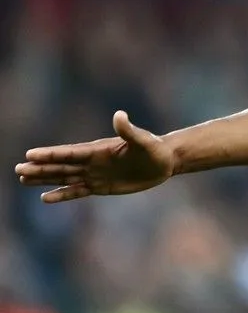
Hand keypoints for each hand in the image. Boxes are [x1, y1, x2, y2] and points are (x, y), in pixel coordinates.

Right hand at [14, 111, 175, 202]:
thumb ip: (129, 130)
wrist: (164, 162)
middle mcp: (92, 162)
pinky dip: (62, 194)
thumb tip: (119, 115)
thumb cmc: (154, 148)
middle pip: (61, 165)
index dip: (51, 154)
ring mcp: (95, 174)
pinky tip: (45, 198)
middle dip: (40, 168)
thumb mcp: (143, 140)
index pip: (70, 153)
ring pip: (64, 177)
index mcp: (98, 150)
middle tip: (18, 170)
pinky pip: (77, 191)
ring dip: (44, 179)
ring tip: (23, 179)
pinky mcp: (101, 187)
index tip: (30, 154)